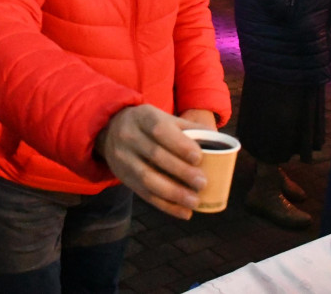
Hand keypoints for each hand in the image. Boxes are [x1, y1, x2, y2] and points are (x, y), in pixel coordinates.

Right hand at [95, 104, 208, 219]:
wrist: (110, 130)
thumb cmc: (148, 125)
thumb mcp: (163, 117)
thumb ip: (187, 128)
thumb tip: (219, 141)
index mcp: (143, 117)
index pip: (160, 130)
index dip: (179, 145)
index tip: (198, 157)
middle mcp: (129, 136)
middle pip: (155, 156)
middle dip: (181, 171)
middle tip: (203, 182)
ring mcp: (123, 158)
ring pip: (147, 178)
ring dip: (173, 192)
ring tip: (195, 201)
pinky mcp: (124, 177)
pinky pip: (144, 194)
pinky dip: (166, 206)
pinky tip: (184, 212)